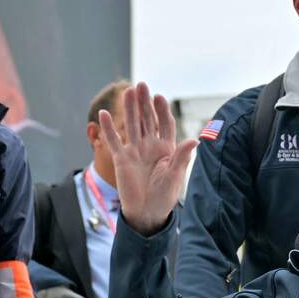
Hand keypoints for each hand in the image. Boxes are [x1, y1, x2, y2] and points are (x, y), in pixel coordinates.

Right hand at [98, 83, 197, 235]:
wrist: (146, 212)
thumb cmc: (164, 195)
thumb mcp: (174, 176)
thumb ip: (181, 157)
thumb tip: (194, 139)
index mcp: (166, 148)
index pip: (165, 123)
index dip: (162, 110)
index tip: (159, 97)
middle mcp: (150, 146)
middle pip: (147, 120)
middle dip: (144, 103)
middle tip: (141, 85)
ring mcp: (135, 151)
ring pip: (131, 125)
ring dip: (129, 109)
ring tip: (127, 92)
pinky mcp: (121, 159)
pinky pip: (114, 141)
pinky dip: (109, 128)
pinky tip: (104, 114)